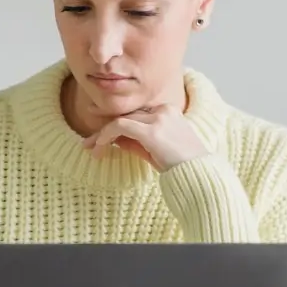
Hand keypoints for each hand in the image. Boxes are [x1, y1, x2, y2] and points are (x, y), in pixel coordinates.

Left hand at [82, 104, 207, 171]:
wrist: (199, 175)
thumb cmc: (181, 167)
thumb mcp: (155, 151)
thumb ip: (136, 141)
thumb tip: (114, 140)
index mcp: (169, 111)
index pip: (135, 114)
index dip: (115, 121)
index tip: (99, 129)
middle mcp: (163, 111)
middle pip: (126, 116)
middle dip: (104, 130)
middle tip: (88, 142)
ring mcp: (158, 120)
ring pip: (120, 120)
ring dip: (102, 135)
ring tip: (90, 149)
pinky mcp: (151, 131)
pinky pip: (120, 127)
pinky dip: (106, 136)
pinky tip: (98, 148)